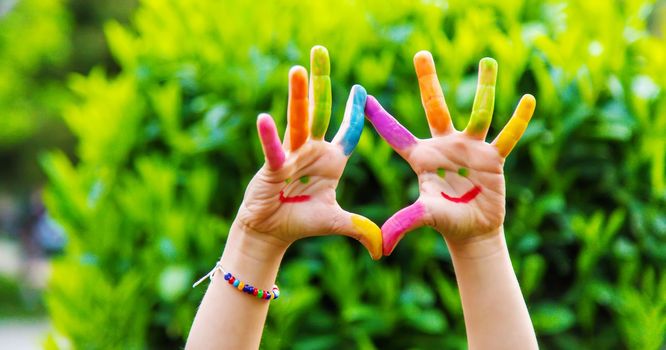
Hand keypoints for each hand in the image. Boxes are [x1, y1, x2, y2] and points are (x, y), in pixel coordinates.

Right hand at [233, 46, 381, 259]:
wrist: (271, 233)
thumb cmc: (301, 222)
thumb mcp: (337, 222)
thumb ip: (360, 229)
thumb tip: (381, 250)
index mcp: (331, 160)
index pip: (347, 130)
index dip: (355, 111)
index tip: (362, 89)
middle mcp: (312, 151)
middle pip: (320, 111)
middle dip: (321, 82)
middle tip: (321, 51)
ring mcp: (292, 156)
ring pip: (298, 121)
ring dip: (299, 96)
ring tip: (299, 69)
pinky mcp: (273, 168)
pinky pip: (274, 150)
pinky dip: (270, 137)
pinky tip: (265, 118)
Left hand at [364, 51, 534, 254]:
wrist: (472, 230)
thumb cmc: (444, 222)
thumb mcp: (423, 217)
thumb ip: (404, 224)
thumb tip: (381, 245)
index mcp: (422, 158)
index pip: (397, 135)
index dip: (381, 118)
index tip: (364, 97)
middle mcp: (444, 146)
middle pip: (435, 108)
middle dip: (427, 82)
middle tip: (420, 55)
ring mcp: (470, 149)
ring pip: (477, 113)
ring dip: (483, 88)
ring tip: (487, 61)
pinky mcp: (493, 158)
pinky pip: (507, 136)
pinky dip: (517, 121)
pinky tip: (526, 100)